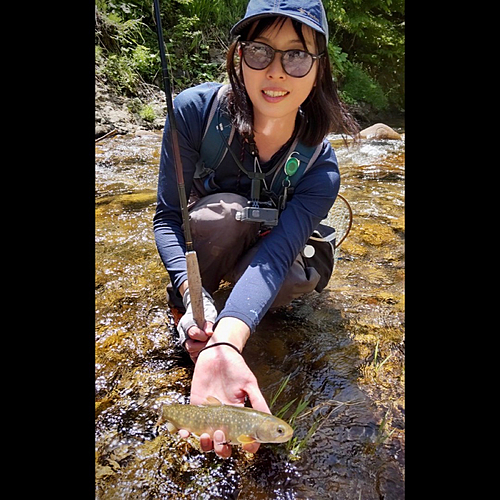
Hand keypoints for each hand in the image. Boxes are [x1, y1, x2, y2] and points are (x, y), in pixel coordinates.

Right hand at [177, 287, 216, 360]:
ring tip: (210, 344)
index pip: (192, 333)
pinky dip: (201, 356)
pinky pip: (194, 357)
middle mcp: (183, 334)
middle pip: (190, 346)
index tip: (210, 334)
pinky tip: (208, 351)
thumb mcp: (208, 314)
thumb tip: (210, 333)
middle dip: (202, 345)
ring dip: (202, 350)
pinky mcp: (190, 349)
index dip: (202, 335)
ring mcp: (186, 342)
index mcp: (186, 323)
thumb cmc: (205, 313)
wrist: (201, 314)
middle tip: (211, 341)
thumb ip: (208, 324)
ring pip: (192, 353)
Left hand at [186, 342, 269, 457]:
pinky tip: (185, 432)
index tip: (246, 445)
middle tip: (221, 435)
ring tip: (205, 434)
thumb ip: (257, 401)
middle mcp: (224, 418)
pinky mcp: (195, 406)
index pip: (245, 438)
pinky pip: (189, 426)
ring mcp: (209, 415)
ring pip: (207, 440)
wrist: (218, 352)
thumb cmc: (236, 366)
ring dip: (206, 444)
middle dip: (222, 448)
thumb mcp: (249, 383)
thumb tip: (269, 418)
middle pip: (224, 445)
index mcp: (239, 414)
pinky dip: (186, 433)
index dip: (247, 446)